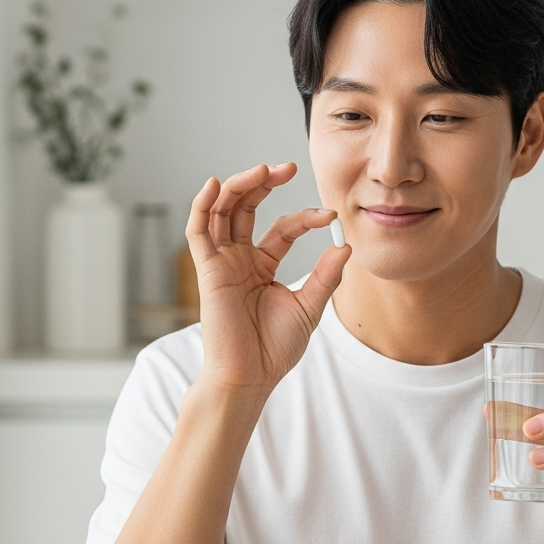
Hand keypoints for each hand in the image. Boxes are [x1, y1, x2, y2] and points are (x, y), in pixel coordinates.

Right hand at [186, 162, 349, 392]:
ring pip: (222, 211)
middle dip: (264, 184)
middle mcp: (239, 259)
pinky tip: (215, 184)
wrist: (251, 376)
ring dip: (239, 185)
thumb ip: (325, 277)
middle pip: (245, 208)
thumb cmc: (274, 349)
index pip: (282, 228)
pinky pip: (198, 231)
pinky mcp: (207, 271)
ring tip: (263, 170)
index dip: (305, 218)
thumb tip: (345, 246)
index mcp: (262, 266)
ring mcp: (221, 263)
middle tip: (289, 167)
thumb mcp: (309, 307)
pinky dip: (202, 205)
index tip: (330, 215)